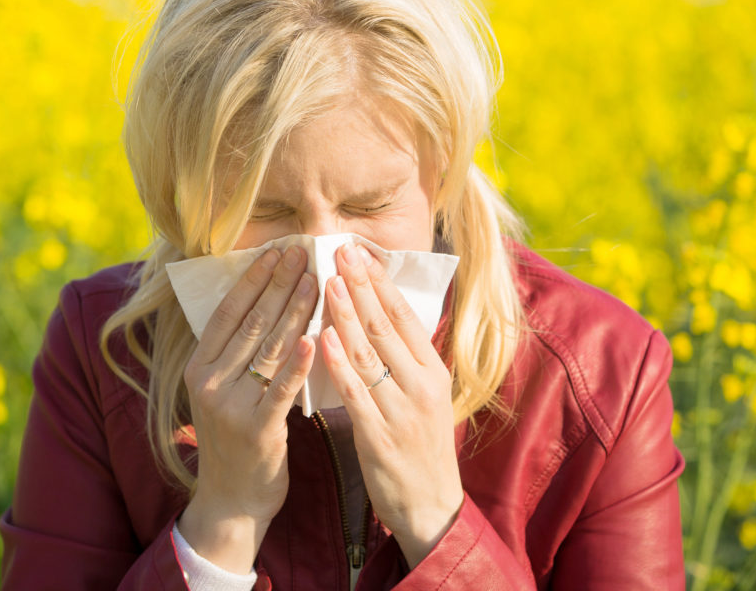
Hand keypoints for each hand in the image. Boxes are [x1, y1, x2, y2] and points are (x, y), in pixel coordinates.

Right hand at [177, 246, 317, 572]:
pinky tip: (315, 336)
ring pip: (269, 349)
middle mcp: (208, 382)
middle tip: (303, 253)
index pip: (228, 312)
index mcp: (198, 367)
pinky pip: (282, 388)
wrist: (232, 500)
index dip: (253, 279)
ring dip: (295, 311)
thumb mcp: (222, 391)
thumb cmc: (236, 439)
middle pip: (250, 323)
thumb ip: (237, 353)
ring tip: (317, 280)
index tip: (277, 251)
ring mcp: (229, 406)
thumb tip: (266, 301)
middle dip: (279, 285)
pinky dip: (299, 361)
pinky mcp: (256, 429)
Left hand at [321, 243, 463, 568]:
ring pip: (369, 353)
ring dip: (346, 314)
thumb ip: (406, 358)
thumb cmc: (421, 445)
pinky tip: (322, 338)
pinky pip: (355, 392)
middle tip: (340, 251)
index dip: (381, 282)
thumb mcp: (425, 396)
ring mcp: (401, 409)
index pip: (405, 316)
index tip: (361, 252)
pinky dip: (338, 363)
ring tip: (328, 280)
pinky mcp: (379, 435)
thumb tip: (383, 314)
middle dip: (361, 286)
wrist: (430, 505)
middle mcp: (420, 385)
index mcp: (433, 371)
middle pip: (386, 326)